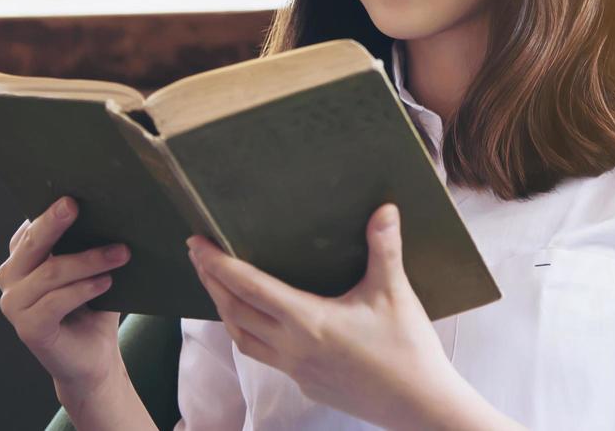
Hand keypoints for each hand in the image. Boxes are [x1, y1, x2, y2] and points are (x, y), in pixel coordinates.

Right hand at [0, 196, 132, 395]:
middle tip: (75, 204)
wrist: (94, 355)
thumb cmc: (95, 302)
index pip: (31, 225)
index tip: (71, 191)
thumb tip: (113, 206)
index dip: (48, 207)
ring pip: (51, 272)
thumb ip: (92, 239)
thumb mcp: (93, 265)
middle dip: (54, 221)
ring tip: (121, 253)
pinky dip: (83, 289)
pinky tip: (106, 282)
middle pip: (32, 242)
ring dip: (89, 260)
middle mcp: (11, 276)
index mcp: (23, 255)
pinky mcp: (28, 329)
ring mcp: (14, 304)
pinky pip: (54, 302)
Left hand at [187, 203, 461, 429]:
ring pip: (243, 338)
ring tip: (218, 288)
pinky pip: (264, 356)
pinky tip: (261, 324)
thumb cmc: (406, 350)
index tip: (196, 244)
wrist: (418, 406)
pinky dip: (250, 334)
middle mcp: (292, 347)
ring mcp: (296, 370)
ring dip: (225, 311)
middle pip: (234, 312)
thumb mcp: (394, 293)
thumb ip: (384, 248)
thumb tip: (384, 209)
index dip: (218, 264)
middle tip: (198, 256)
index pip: (249, 287)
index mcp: (306, 321)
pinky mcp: (306, 384)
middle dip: (212, 282)